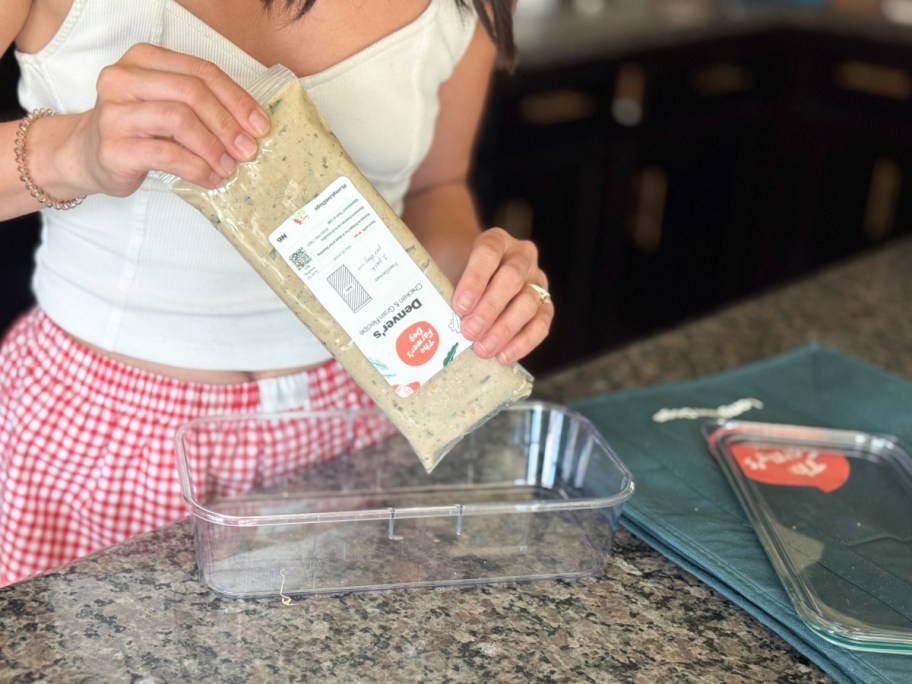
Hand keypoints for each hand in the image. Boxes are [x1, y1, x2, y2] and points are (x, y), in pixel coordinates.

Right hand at [65, 43, 269, 196]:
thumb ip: (202, 106)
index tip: (260, 125)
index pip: (201, 71)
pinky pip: (166, 154)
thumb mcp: (168, 106)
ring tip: (230, 166)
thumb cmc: (138, 131)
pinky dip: (196, 167)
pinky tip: (210, 177)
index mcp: (143, 60)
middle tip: (248, 149)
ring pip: (179, 119)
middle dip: (228, 123)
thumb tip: (251, 128)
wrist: (87, 156)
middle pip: (191, 92)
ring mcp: (114, 112)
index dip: (237, 98)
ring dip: (213, 146)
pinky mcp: (113, 147)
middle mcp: (124, 79)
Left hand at [452, 227, 553, 364]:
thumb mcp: (448, 270)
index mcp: (496, 241)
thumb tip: (437, 321)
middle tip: (469, 331)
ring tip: (483, 349)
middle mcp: (522, 257)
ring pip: (528, 302)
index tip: (460, 305)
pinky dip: (523, 342)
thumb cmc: (458, 274)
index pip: (488, 253)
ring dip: (504, 328)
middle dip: (489, 308)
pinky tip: (503, 355)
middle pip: (511, 278)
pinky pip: (541, 324)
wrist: (475, 278)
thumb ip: (446, 288)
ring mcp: (537, 281)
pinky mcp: (545, 306)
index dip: (475, 279)